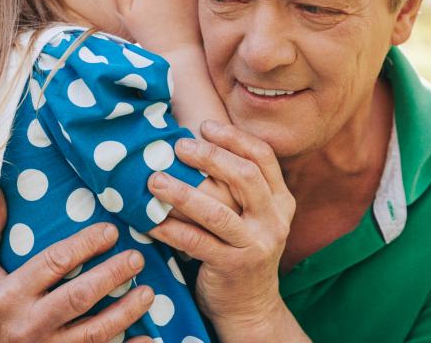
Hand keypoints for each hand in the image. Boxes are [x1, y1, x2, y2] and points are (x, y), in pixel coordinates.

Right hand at [0, 192, 155, 342]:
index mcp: (9, 294)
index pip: (54, 263)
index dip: (85, 245)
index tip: (111, 231)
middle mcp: (28, 323)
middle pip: (79, 297)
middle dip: (112, 276)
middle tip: (137, 259)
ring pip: (93, 333)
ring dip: (125, 313)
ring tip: (148, 294)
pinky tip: (148, 341)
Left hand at [147, 121, 304, 340]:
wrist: (250, 305)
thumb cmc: (240, 249)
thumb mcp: (252, 215)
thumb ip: (237, 185)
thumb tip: (195, 140)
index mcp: (280, 200)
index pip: (263, 157)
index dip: (234, 138)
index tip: (204, 125)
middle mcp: (274, 220)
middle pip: (245, 177)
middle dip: (209, 157)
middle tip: (178, 146)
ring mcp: (256, 244)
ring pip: (217, 212)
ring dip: (182, 193)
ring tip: (154, 180)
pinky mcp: (234, 267)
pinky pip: (196, 243)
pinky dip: (170, 230)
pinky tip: (150, 221)